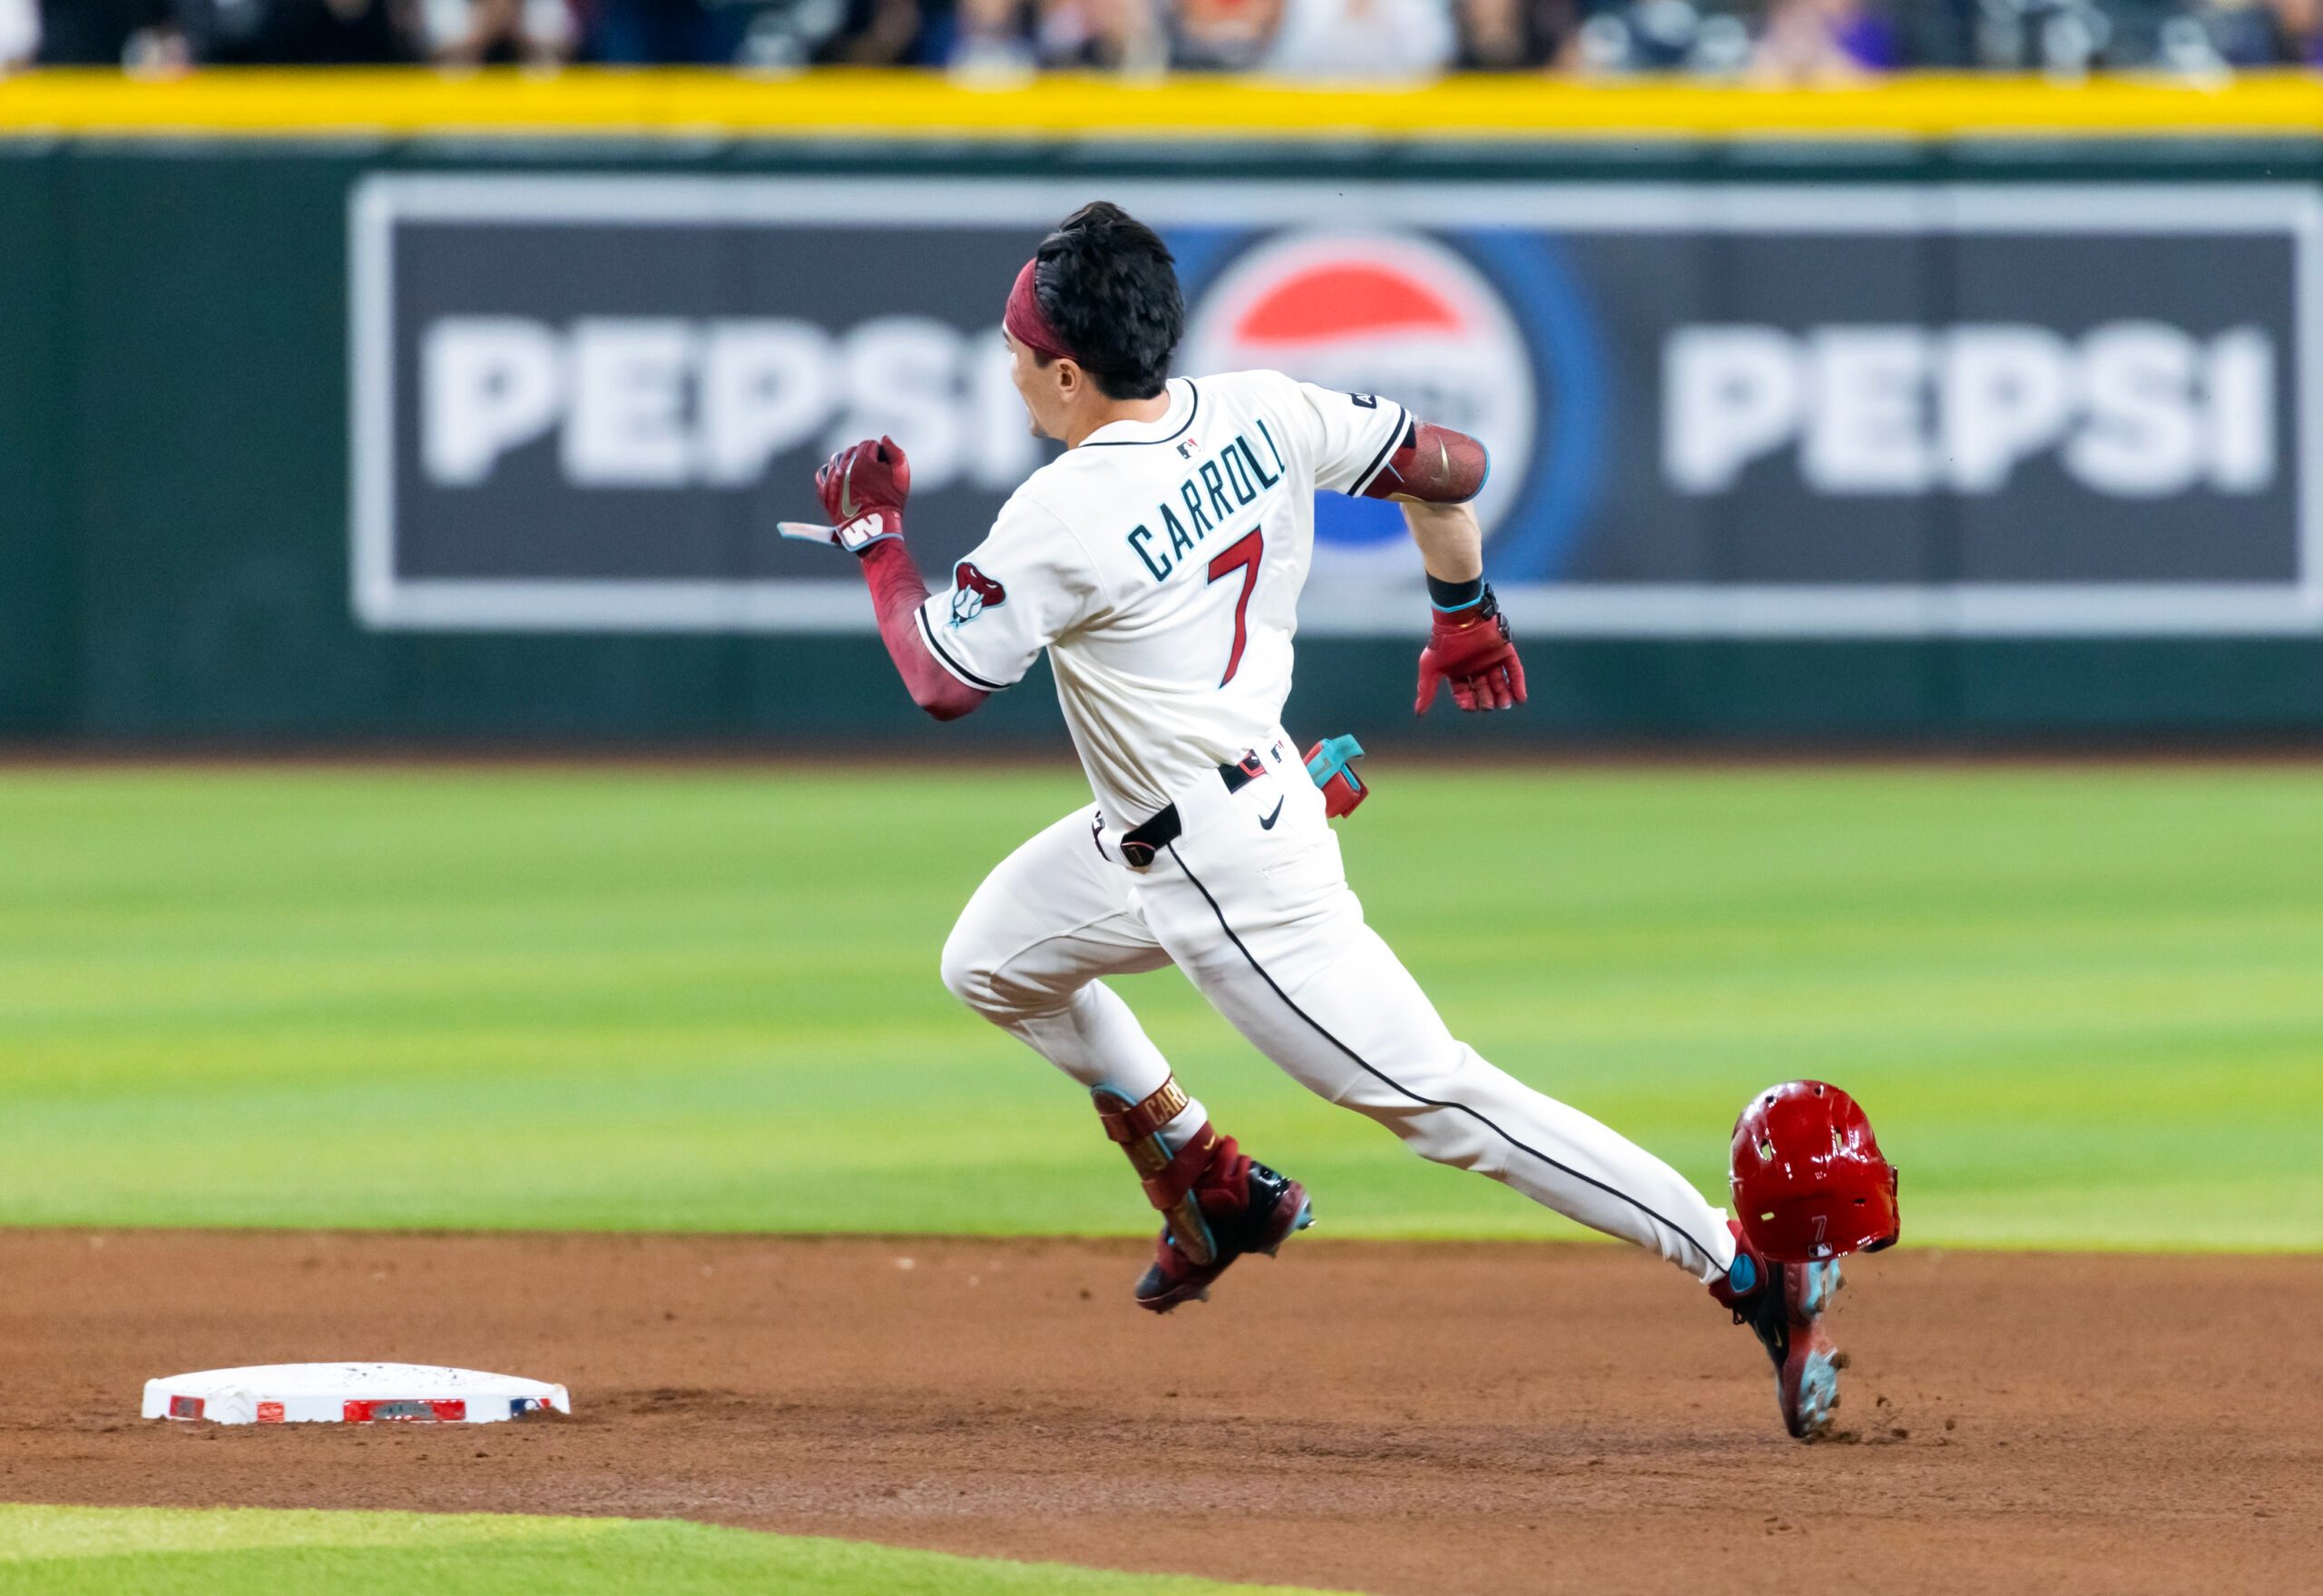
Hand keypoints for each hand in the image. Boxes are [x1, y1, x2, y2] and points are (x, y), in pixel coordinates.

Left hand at [780, 436, 911, 553]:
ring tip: (855, 474)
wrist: (873, 529)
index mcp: (863, 459)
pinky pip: (822, 473)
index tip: (882, 464)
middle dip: (863, 457)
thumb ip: (896, 452)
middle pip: (853, 450)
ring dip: (847, 462)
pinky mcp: (824, 492)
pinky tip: (839, 478)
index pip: (870, 444)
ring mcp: (832, 478)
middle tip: (871, 472)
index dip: (879, 453)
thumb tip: (883, 439)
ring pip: (837, 459)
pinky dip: (830, 473)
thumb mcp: (902, 476)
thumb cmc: (890, 502)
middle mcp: (845, 466)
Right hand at [1415, 587, 1525, 713]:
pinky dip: (1518, 685)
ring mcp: (1491, 659)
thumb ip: (1426, 690)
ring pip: (1500, 683)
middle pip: (1484, 690)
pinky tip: (1520, 699)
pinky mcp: (1505, 652)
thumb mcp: (1431, 668)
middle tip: (1489, 706)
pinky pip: (1514, 670)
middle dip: (1487, 701)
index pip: (1464, 692)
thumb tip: (1418, 714)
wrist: (1461, 619)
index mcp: (1458, 671)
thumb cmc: (1443, 643)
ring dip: (1503, 696)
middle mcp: (1475, 667)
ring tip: (1504, 704)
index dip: (1468, 702)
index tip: (1470, 707)